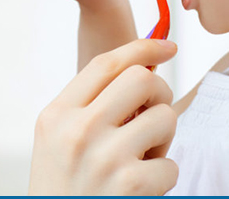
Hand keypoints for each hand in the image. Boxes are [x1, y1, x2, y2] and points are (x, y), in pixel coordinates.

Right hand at [28, 39, 178, 194]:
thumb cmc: (63, 188)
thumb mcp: (58, 140)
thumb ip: (91, 104)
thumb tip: (146, 67)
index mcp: (56, 114)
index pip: (107, 62)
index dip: (143, 46)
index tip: (167, 45)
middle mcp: (77, 130)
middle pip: (142, 78)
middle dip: (158, 92)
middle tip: (152, 115)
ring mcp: (105, 157)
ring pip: (165, 117)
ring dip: (163, 139)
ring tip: (142, 158)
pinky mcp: (131, 185)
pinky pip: (171, 164)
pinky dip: (163, 177)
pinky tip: (141, 190)